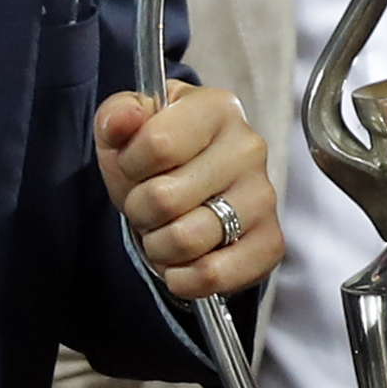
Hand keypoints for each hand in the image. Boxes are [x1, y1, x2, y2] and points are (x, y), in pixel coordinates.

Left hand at [95, 83, 284, 302]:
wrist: (191, 193)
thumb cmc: (158, 159)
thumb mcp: (127, 130)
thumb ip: (116, 117)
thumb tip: (122, 121)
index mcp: (216, 108)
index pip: (158, 144)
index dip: (129, 165)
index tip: (135, 166)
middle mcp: (249, 148)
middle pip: (165, 198)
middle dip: (140, 211)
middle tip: (148, 207)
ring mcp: (264, 196)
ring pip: (187, 240)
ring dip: (158, 246)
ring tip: (165, 232)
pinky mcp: (270, 242)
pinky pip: (215, 274)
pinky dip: (185, 279)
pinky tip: (182, 264)